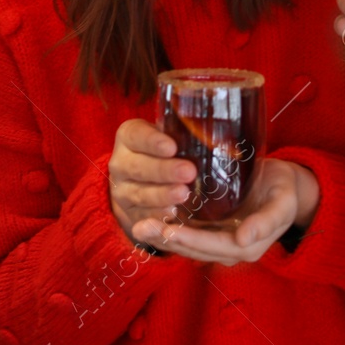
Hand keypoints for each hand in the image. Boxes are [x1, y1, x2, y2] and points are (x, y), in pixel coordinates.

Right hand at [108, 119, 196, 240]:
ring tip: (184, 194)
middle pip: (138, 167)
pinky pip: (141, 217)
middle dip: (163, 170)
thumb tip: (224, 127)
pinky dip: (156, 217)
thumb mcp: (168, 135)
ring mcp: (121, 190)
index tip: (172, 146)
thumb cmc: (164, 151)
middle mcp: (120, 162)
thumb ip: (185, 130)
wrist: (138, 181)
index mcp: (129, 136)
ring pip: (139, 194)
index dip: (152, 141)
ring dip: (162, 195)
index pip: (136, 135)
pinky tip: (173, 215)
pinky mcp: (128, 214)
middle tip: (188, 171)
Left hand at [130, 158, 316, 264]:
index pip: (212, 246)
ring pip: (187, 243)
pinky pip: (188, 232)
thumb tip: (245, 240)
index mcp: (248, 246)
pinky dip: (170, 227)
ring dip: (162, 236)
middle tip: (140, 226)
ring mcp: (220, 240)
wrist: (285, 186)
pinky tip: (151, 216)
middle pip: (194, 249)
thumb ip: (267, 222)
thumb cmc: (284, 190)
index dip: (189, 240)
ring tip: (138, 224)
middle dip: (166, 239)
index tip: (166, 231)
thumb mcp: (282, 202)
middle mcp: (231, 248)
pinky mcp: (213, 228)